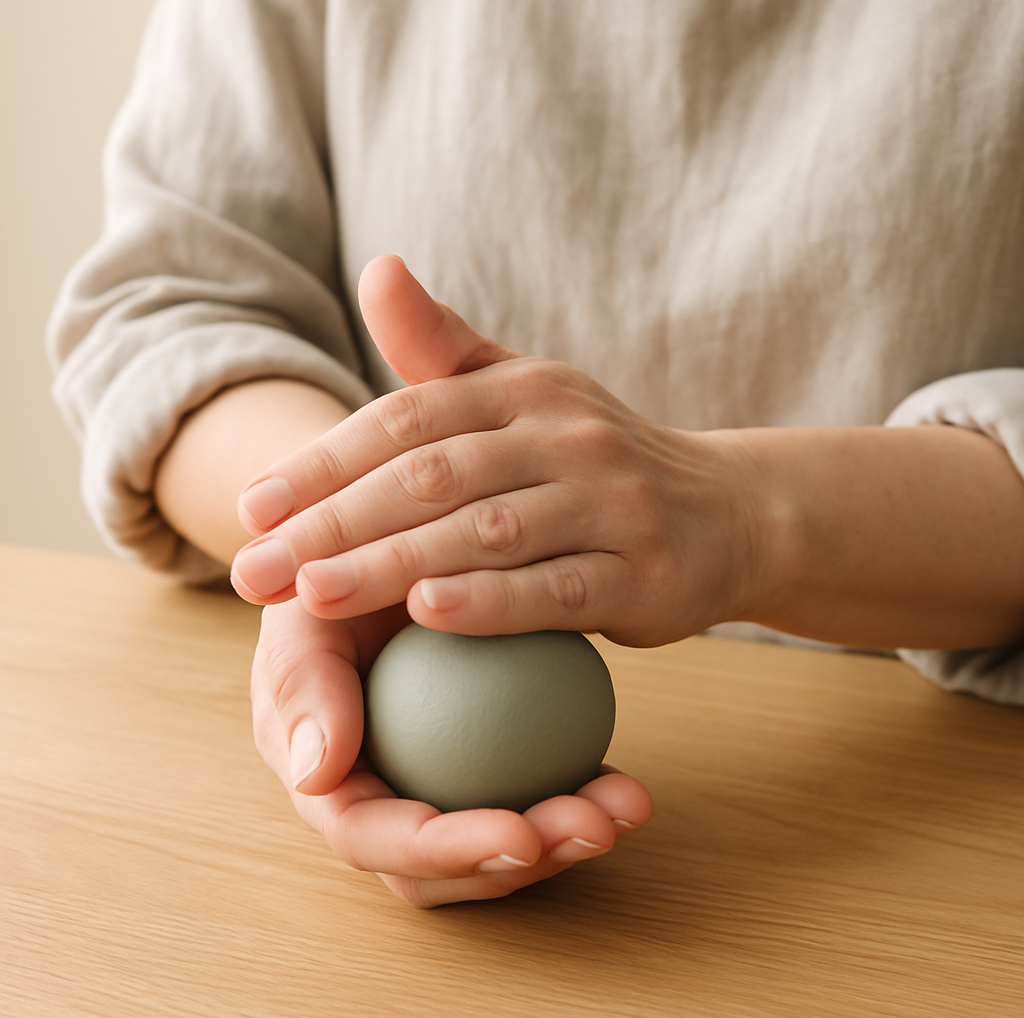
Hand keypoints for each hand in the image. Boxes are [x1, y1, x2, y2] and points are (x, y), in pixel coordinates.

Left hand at [231, 255, 759, 646]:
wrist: (730, 510)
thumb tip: (377, 268)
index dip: (324, 462)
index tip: (252, 508)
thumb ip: (444, 348)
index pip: (406, 419)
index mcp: (525, 390)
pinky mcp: (644, 574)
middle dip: (334, 522)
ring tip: (311, 593)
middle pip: (432, 476)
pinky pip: (556, 589)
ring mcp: (610, 504)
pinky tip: (428, 613)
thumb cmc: (598, 458)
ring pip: (486, 532)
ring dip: (392, 562)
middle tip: (253, 570)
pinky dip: (491, 601)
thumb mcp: (526, 392)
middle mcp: (567, 436)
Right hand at [251, 598, 652, 906]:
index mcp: (327, 784)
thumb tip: (318, 775)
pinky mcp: (486, 754)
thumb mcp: (303, 615)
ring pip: (499, 838)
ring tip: (625, 805)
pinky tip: (624, 779)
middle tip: (595, 826)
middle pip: (450, 864)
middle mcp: (382, 796)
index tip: (517, 836)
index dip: (446, 850)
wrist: (374, 550)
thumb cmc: (325, 580)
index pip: (375, 840)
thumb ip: (302, 685)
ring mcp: (438, 778)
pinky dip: (578, 788)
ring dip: (564, 834)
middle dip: (525, 859)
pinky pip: (532, 786)